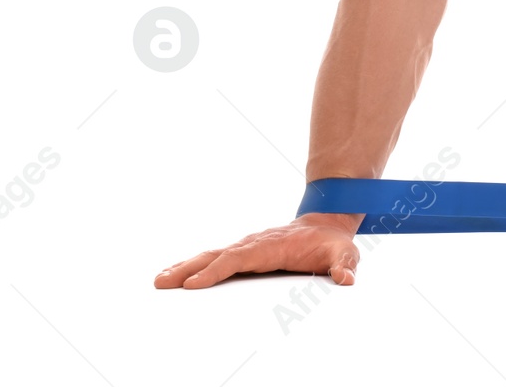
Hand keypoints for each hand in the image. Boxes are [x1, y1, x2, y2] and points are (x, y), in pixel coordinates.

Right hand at [154, 213, 361, 289]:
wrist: (329, 223)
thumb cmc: (334, 242)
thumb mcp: (346, 253)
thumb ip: (345, 265)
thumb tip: (346, 279)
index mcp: (272, 245)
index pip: (239, 258)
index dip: (216, 270)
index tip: (193, 283)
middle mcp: (254, 243)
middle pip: (217, 255)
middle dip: (188, 269)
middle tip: (162, 283)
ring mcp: (248, 247)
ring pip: (212, 256)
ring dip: (185, 267)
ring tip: (159, 280)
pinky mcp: (245, 252)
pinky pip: (216, 259)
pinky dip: (195, 265)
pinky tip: (177, 274)